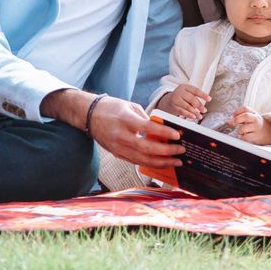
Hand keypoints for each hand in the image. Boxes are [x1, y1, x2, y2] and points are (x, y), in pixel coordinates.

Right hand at [45, 90, 182, 172]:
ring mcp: (118, 147)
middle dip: (166, 152)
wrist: (89, 115)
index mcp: (125, 119)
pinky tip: (162, 162)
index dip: (163, 133)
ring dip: (161, 162)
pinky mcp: (117, 154)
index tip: (177, 135)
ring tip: (176, 162)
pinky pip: (136, 162)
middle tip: (181, 151)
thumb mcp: (130, 105)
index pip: (147, 129)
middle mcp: (120, 136)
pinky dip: (151, 163)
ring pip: (142, 160)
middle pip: (146, 149)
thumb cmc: (111, 107)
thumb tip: (161, 129)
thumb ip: (145, 118)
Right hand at [153, 84, 207, 121]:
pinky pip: (182, 111)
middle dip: (199, 105)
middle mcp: (179, 91)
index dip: (203, 95)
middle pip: (192, 98)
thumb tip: (203, 107)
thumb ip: (194, 98)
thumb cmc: (180, 98)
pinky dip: (188, 114)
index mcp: (184, 86)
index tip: (209, 99)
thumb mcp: (186, 94)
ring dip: (195, 112)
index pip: (195, 90)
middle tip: (204, 110)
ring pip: (187, 106)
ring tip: (200, 116)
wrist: (166, 102)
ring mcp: (175, 99)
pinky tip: (193, 117)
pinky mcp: (173, 107)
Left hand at [228, 107, 270, 143]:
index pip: (245, 108)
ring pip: (244, 128)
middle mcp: (256, 119)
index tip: (233, 115)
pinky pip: (245, 137)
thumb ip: (240, 117)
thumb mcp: (251, 117)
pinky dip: (242, 137)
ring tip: (241, 131)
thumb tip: (229, 120)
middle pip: (245, 116)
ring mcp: (256, 128)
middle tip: (233, 123)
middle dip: (237, 119)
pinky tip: (244, 135)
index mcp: (254, 113)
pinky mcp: (256, 136)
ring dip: (240, 130)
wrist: (269, 132)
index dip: (237, 111)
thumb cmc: (256, 124)